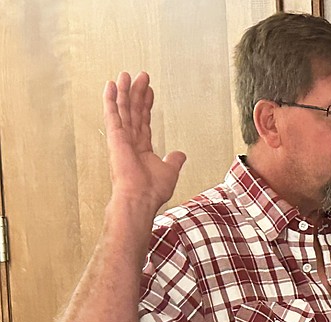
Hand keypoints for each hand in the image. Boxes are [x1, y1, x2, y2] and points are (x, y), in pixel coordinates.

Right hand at [103, 71, 185, 213]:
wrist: (140, 199)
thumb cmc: (152, 191)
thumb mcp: (169, 171)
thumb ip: (174, 160)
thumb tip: (180, 154)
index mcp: (141, 149)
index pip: (144, 121)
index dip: (147, 105)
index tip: (150, 91)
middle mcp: (130, 141)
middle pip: (134, 111)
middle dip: (138, 93)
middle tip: (142, 76)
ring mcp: (121, 139)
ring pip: (123, 109)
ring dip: (125, 91)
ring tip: (126, 74)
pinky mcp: (115, 138)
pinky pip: (113, 114)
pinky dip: (111, 99)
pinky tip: (111, 85)